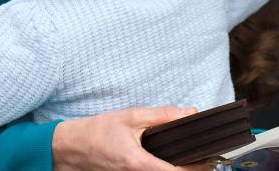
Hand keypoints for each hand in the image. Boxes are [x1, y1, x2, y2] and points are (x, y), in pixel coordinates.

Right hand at [52, 106, 213, 170]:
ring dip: (180, 170)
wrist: (68, 148)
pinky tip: (173, 160)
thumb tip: (187, 114)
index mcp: (138, 163)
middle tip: (207, 157)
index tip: (210, 158)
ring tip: (195, 158)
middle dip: (192, 169)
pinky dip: (166, 169)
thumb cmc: (96, 132)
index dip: (196, 168)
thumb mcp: (130, 117)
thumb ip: (160, 115)